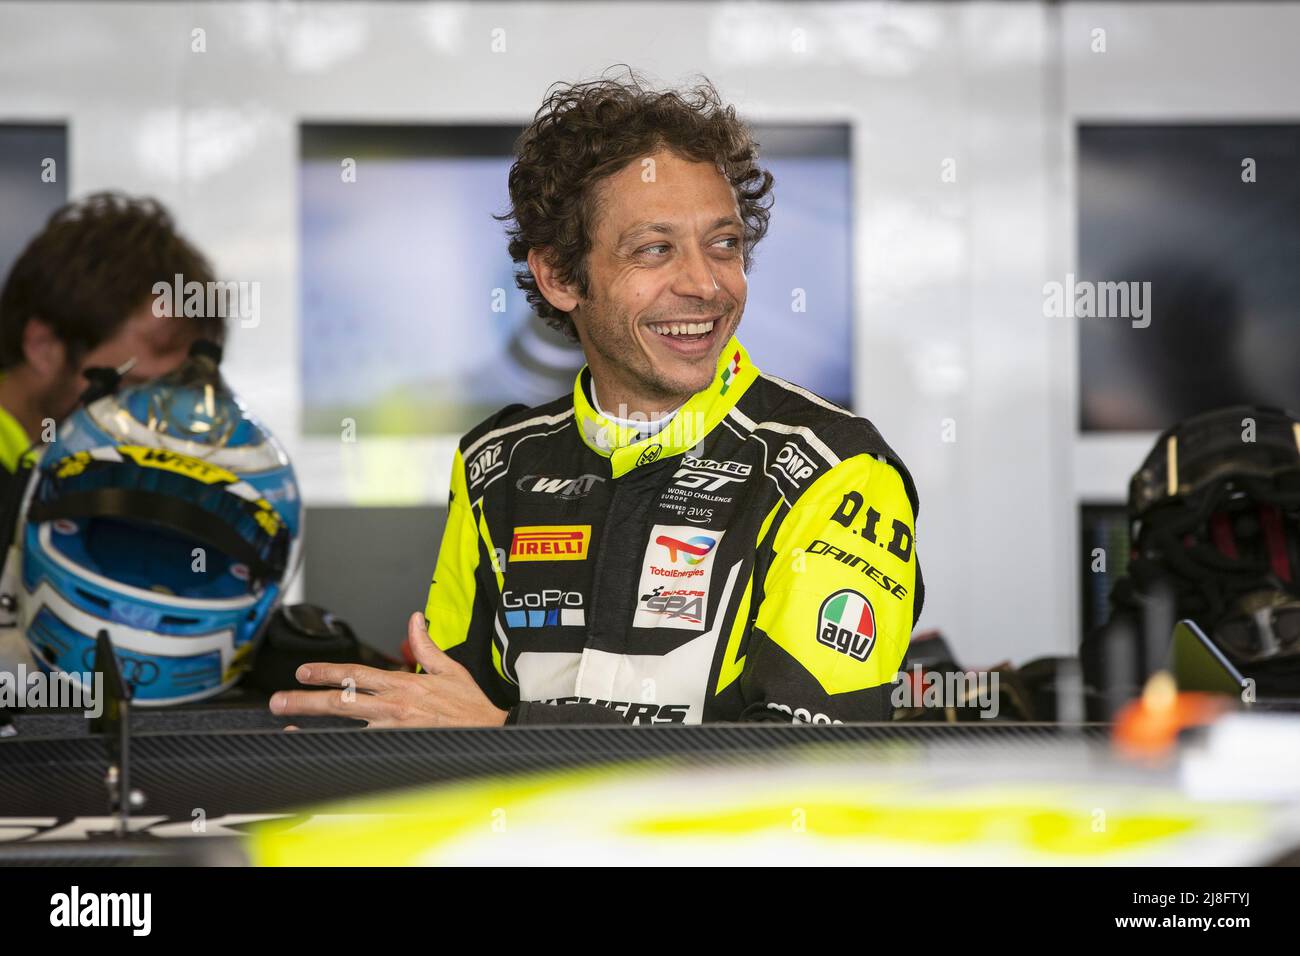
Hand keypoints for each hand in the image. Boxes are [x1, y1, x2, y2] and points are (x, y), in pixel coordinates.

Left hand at [268, 612, 508, 728]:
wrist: (492, 734)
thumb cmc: (471, 706)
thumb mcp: (450, 669)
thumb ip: (426, 645)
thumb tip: (415, 619)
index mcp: (404, 684)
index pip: (357, 673)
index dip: (327, 671)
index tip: (304, 671)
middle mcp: (394, 707)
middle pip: (342, 701)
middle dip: (307, 700)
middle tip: (279, 701)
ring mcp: (394, 730)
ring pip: (346, 728)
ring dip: (314, 729)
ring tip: (287, 730)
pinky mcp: (399, 748)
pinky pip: (361, 749)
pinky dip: (338, 750)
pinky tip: (320, 751)